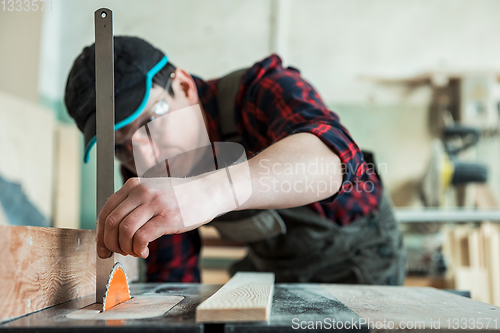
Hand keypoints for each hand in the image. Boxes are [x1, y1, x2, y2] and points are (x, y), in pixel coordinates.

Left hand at [97, 175, 226, 258]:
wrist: (208, 192)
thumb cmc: (180, 196)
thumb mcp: (152, 192)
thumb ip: (134, 204)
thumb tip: (113, 230)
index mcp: (134, 185)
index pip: (106, 211)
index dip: (101, 234)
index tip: (103, 248)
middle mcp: (141, 192)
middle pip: (111, 223)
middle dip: (110, 244)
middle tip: (118, 253)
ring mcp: (155, 204)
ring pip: (124, 231)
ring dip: (125, 248)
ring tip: (135, 252)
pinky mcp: (167, 217)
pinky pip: (142, 237)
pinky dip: (138, 249)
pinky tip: (145, 252)